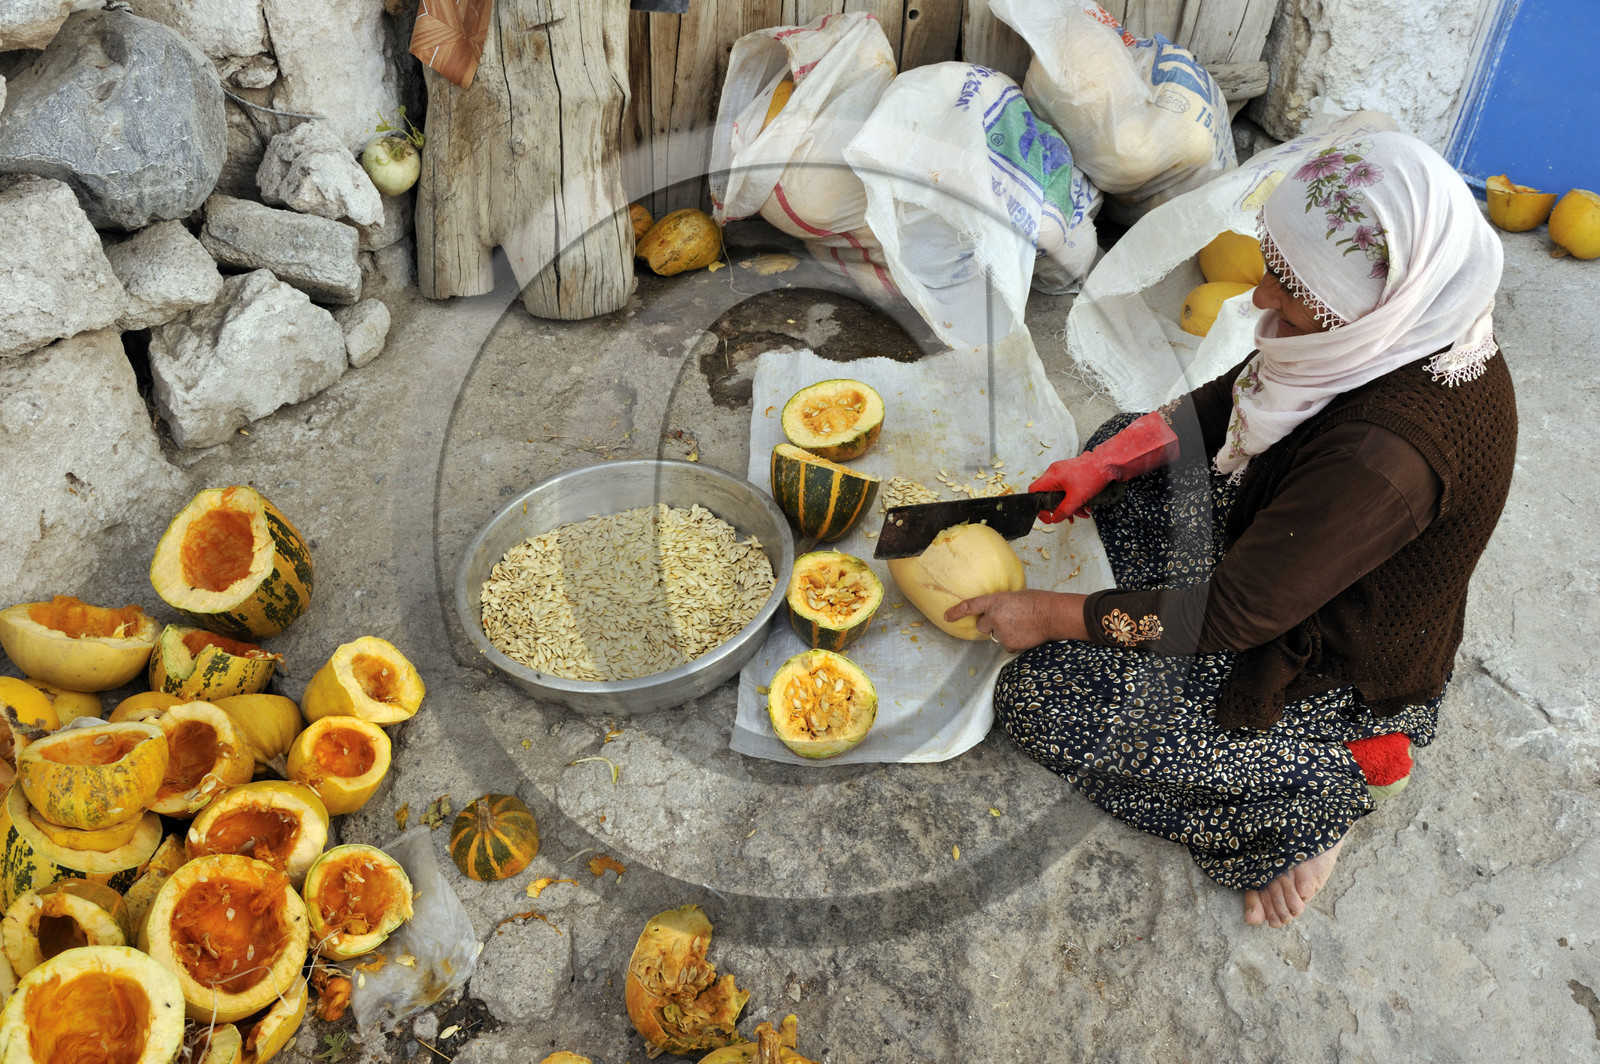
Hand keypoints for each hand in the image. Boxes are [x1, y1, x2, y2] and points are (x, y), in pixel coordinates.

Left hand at [944, 590, 1087, 651]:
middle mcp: (994, 617)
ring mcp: (1001, 632)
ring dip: (1004, 633)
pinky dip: (1013, 642)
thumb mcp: (1014, 596)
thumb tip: (995, 613)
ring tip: (1021, 626)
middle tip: (1007, 620)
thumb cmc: (1037, 601)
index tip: (947, 617)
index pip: (969, 606)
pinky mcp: (1009, 644)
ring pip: (996, 636)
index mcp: (994, 601)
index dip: (956, 612)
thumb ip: (1000, 605)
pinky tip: (1025, 634)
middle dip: (990, 625)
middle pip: (982, 626)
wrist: (1052, 614)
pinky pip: (1006, 646)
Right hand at [1029, 456, 1112, 523]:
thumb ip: (1064, 511)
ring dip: (1069, 505)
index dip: (1038, 506)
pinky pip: (1067, 488)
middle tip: (1067, 517)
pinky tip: (1085, 506)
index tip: (1048, 517)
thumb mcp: (1077, 498)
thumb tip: (1055, 519)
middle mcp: (1054, 472)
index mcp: (1052, 476)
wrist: (1109, 463)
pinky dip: (1074, 498)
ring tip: (1082, 513)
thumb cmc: (1093, 474)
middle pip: (1048, 494)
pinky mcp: (1071, 473)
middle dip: (1059, 508)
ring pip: (1059, 493)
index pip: (1034, 491)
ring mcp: (1063, 472)